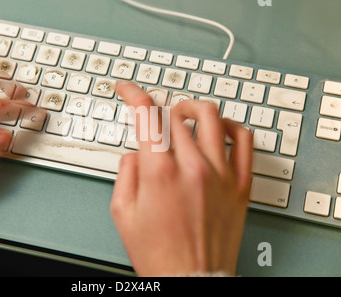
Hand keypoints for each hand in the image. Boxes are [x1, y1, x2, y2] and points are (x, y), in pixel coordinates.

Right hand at [110, 82, 252, 275]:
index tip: (126, 88)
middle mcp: (192, 166)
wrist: (190, 280)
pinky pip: (244, 140)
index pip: (146, 113)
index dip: (132, 92)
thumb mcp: (122, 212)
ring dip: (192, 107)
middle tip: (153, 115)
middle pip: (175, 114)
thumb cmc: (158, 252)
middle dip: (158, 108)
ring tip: (183, 113)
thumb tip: (137, 152)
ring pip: (210, 116)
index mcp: (159, 172)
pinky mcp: (240, 184)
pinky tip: (220, 128)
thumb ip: (126, 172)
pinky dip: (231, 126)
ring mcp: (220, 173)